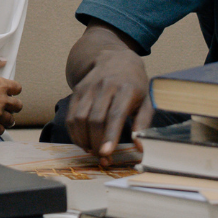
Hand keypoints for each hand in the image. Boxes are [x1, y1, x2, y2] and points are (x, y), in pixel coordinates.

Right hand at [0, 52, 22, 133]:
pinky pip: (0, 130)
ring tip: (4, 117)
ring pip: (10, 120)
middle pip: (17, 106)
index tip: (10, 90)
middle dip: (14, 105)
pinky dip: (0, 128)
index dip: (14, 89)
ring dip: (8, 118)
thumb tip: (3, 61)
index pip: (17, 88)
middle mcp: (1, 100)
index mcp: (0, 84)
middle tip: (9, 105)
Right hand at [64, 48, 151, 164]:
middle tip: (102, 159)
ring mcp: (89, 88)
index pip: (115, 115)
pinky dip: (74, 132)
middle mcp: (105, 86)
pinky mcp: (77, 90)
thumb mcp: (146, 100)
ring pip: (79, 118)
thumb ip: (143, 123)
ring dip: (83, 139)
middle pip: (95, 119)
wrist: (116, 58)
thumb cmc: (135, 84)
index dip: (110, 135)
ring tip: (92, 151)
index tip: (106, 153)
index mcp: (126, 89)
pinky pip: (71, 115)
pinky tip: (83, 141)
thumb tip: (139, 146)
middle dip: (96, 142)